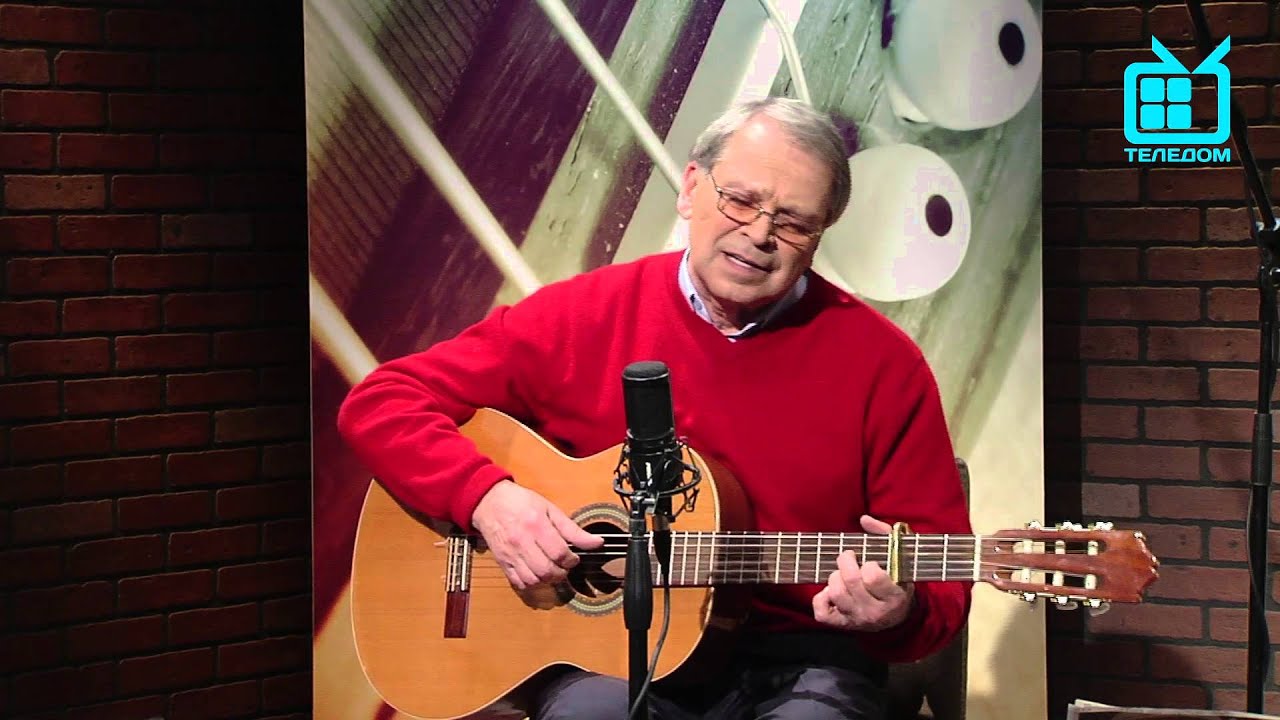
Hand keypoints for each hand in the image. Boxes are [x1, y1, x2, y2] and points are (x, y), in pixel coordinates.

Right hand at [471, 480, 603, 590]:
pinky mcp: (502, 562)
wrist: (489, 502)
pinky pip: (519, 582)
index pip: (559, 553)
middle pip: (547, 570)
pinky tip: (537, 574)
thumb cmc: (521, 502)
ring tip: (552, 570)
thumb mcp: (550, 509)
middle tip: (565, 566)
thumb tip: (597, 542)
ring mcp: (511, 554)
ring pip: (533, 580)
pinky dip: (532, 583)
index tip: (574, 558)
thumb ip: (573, 529)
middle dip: (562, 573)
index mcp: (537, 525)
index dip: (572, 560)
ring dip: (548, 580)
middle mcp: (522, 542)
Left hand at [812, 514, 914, 631]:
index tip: (871, 562)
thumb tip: (864, 519)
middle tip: (849, 557)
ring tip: (843, 575)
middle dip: (846, 562)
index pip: (873, 577)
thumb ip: (885, 535)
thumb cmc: (896, 582)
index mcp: (893, 597)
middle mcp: (875, 611)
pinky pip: (822, 612)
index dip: (869, 565)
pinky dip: (821, 598)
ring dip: (835, 577)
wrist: (897, 617)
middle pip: (850, 581)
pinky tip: (831, 591)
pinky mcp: (842, 624)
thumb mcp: (900, 559)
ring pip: (835, 593)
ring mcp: (857, 619)